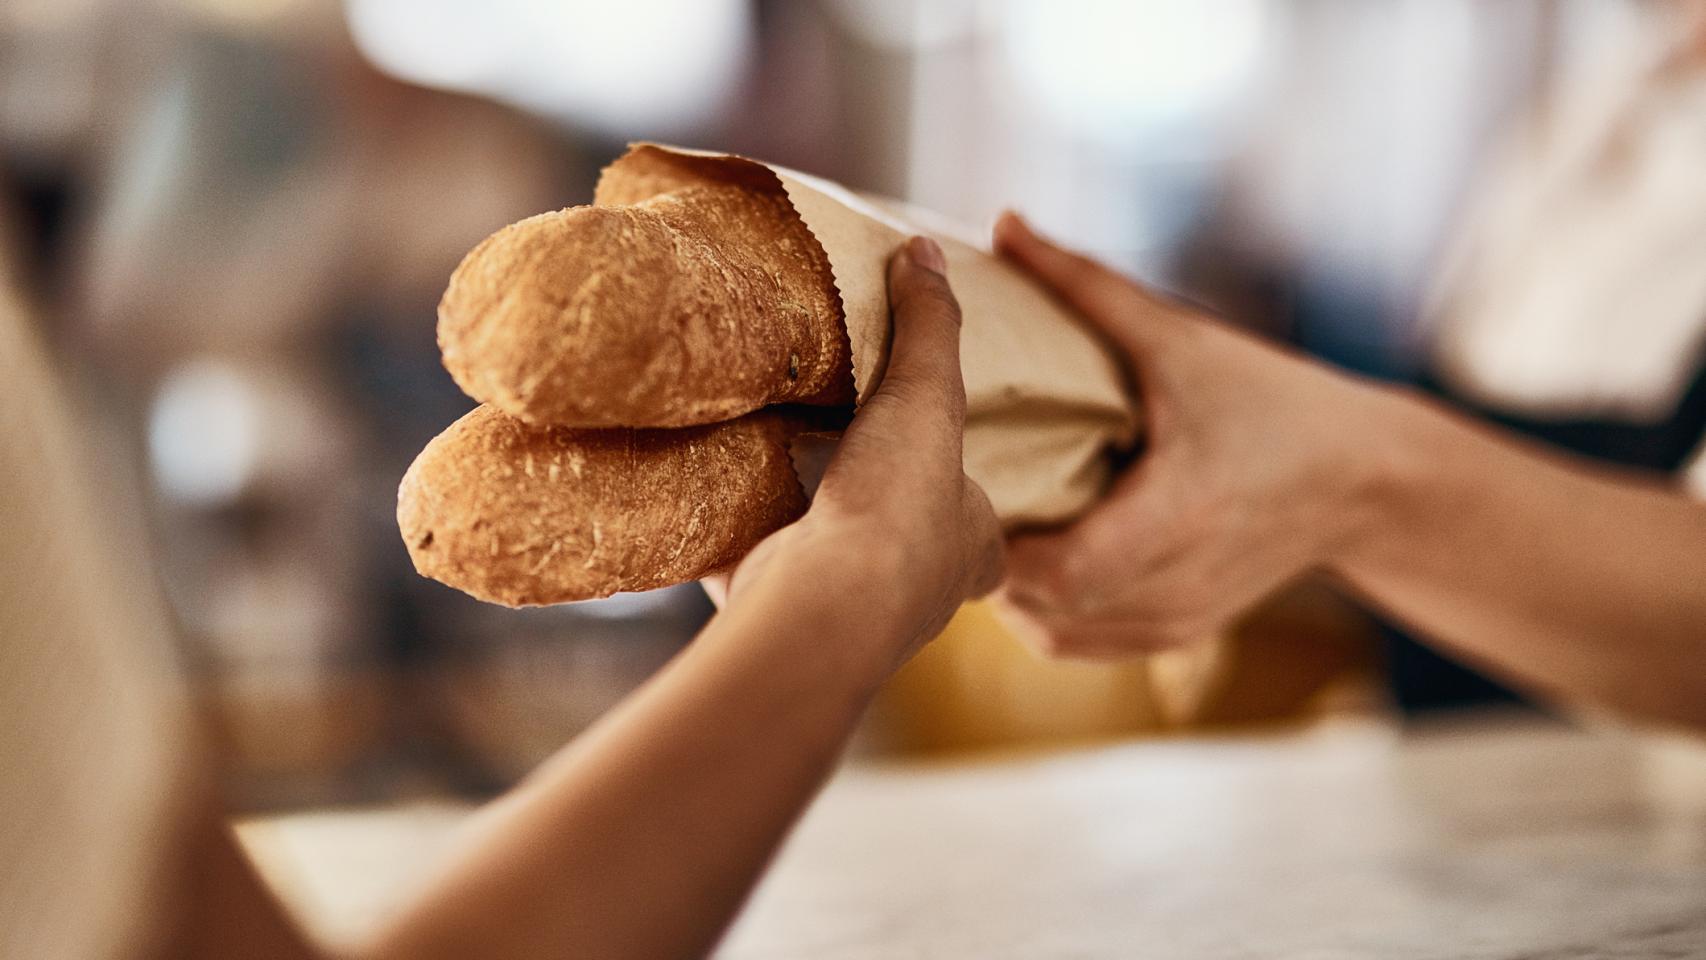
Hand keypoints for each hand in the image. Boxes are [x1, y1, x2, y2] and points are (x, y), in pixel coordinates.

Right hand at [705, 236, 1003, 673]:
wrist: (823, 606)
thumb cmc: (900, 507)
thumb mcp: (926, 395)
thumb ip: (929, 326)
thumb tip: (927, 251)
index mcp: (972, 551)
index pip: (984, 524)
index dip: (965, 494)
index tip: (932, 461)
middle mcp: (916, 595)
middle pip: (900, 542)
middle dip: (872, 504)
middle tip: (838, 449)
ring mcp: (844, 613)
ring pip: (824, 559)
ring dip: (799, 519)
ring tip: (768, 451)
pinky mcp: (773, 611)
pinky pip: (749, 566)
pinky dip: (728, 535)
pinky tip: (705, 490)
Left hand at [991, 213, 1402, 656]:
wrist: (1367, 482)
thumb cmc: (1276, 404)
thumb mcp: (1182, 341)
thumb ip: (1087, 286)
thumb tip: (1006, 225)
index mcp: (1174, 515)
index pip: (1058, 571)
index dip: (997, 542)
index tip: (962, 489)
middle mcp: (1172, 584)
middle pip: (1039, 606)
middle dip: (988, 557)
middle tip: (950, 498)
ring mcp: (1174, 620)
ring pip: (1053, 636)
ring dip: (1011, 590)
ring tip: (986, 525)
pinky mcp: (1176, 632)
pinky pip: (1082, 643)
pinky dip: (1046, 611)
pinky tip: (1029, 558)